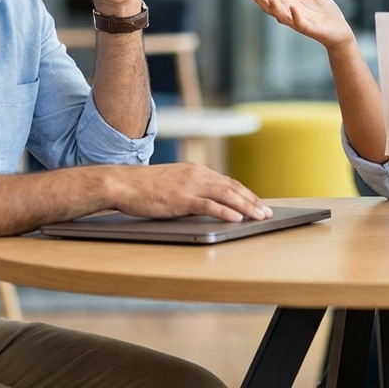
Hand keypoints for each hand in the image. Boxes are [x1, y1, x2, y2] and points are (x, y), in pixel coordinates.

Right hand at [110, 162, 271, 222]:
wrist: (122, 183)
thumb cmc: (143, 187)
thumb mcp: (173, 184)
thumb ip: (191, 190)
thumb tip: (206, 204)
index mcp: (196, 171)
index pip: (228, 182)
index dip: (246, 193)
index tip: (258, 203)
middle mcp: (197, 175)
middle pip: (232, 188)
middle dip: (252, 201)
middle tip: (266, 212)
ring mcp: (190, 186)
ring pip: (226, 196)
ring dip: (246, 207)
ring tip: (259, 216)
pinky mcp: (181, 198)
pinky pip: (209, 205)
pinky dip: (225, 211)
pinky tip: (236, 218)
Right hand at [238, 0, 355, 49]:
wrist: (338, 29)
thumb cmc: (321, 11)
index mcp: (286, 4)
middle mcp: (288, 14)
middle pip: (270, 7)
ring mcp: (299, 22)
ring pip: (283, 16)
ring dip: (275, 6)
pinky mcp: (311, 28)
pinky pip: (301, 23)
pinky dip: (296, 16)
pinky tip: (292, 8)